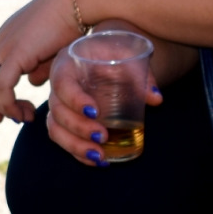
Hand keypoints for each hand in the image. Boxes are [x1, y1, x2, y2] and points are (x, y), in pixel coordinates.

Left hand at [0, 0, 85, 125]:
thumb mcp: (54, 50)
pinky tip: (24, 112)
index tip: (11, 112)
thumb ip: (41, 67)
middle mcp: (1, 42)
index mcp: (9, 38)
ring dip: (4, 108)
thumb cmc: (74, 20)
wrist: (78, 0)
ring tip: (25, 118)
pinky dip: (8, 104)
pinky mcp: (15, 53)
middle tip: (14, 120)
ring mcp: (5, 46)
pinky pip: (2, 86)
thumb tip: (33, 82)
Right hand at [43, 47, 164, 166]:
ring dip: (75, 146)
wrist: (106, 55)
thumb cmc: (115, 52)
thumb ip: (141, 74)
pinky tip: (97, 161)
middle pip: (58, 112)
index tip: (95, 112)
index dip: (75, 100)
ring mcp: (60, 105)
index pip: (63, 84)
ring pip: (56, 130)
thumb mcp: (128, 54)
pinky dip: (78, 153)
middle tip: (103, 137)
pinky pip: (64, 139)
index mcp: (67, 65)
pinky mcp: (66, 121)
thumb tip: (156, 99)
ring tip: (100, 156)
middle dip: (79, 129)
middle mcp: (58, 86)